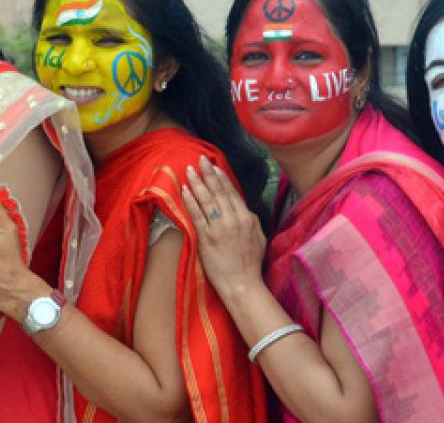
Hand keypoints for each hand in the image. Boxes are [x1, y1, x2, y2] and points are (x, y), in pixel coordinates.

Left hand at [182, 155, 267, 300]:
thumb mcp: (259, 238)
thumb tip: (243, 210)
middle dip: (208, 173)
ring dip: (197, 183)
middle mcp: (233, 219)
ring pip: (206, 200)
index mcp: (246, 218)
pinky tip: (184, 190)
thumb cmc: (251, 264)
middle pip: (218, 191)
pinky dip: (190, 201)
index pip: (232, 193)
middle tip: (201, 159)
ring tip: (189, 170)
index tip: (215, 167)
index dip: (222, 178)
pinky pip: (196, 215)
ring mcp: (219, 228)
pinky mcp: (206, 238)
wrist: (243, 284)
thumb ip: (251, 221)